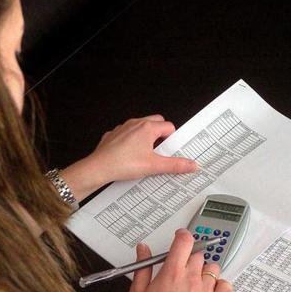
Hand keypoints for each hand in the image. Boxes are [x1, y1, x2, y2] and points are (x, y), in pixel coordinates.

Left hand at [60, 115, 196, 200]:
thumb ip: (175, 165)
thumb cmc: (123, 164)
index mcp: (148, 128)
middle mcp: (135, 123)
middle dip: (161, 135)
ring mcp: (123, 128)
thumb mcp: (154, 166)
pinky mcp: (113, 135)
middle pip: (156, 122)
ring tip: (146, 155)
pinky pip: (127, 134)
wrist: (98, 168)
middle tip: (161, 151)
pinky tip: (130, 156)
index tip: (172, 150)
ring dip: (146, 137)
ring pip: (140, 127)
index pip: (169, 127)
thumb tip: (191, 165)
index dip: (173, 139)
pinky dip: (131, 142)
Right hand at [129, 229, 231, 291]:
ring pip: (212, 268)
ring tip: (193, 281)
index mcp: (172, 272)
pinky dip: (220, 285)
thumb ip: (143, 266)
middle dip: (189, 257)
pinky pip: (226, 286)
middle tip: (180, 268)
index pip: (185, 241)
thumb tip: (143, 248)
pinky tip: (209, 290)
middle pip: (198, 254)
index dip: (183, 235)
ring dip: (204, 270)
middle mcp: (191, 278)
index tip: (181, 238)